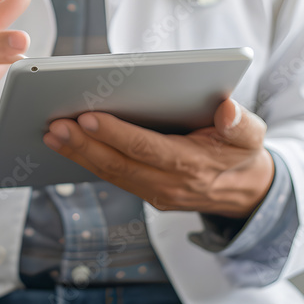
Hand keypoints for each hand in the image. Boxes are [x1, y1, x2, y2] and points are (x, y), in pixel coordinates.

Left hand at [42, 98, 275, 218]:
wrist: (245, 191)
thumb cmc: (241, 152)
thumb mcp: (251, 135)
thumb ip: (241, 122)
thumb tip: (227, 110)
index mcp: (193, 165)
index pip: (147, 148)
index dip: (116, 133)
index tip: (89, 116)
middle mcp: (171, 184)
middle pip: (120, 165)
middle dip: (84, 145)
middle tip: (55, 124)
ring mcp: (157, 193)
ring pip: (111, 174)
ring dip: (78, 154)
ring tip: (51, 133)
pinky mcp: (147, 193)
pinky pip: (113, 177)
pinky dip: (87, 161)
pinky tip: (66, 144)